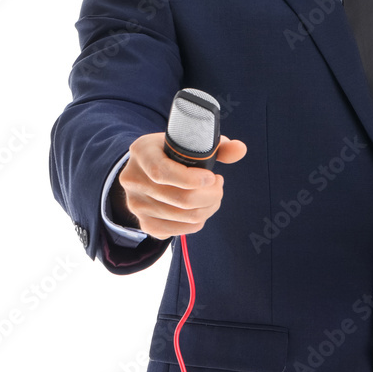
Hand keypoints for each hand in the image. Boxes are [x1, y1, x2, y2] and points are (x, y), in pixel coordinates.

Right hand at [111, 131, 247, 239]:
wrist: (147, 168)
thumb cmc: (174, 151)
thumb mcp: (189, 141)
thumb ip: (216, 144)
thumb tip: (240, 149)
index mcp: (142, 152)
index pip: (162, 172)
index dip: (191, 179)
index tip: (212, 177)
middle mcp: (133, 179)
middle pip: (178, 198)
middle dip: (210, 195)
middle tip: (219, 184)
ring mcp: (136, 204)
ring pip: (182, 217)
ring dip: (208, 207)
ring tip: (214, 194)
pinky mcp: (144, 223)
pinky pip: (178, 230)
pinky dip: (197, 221)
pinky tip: (202, 207)